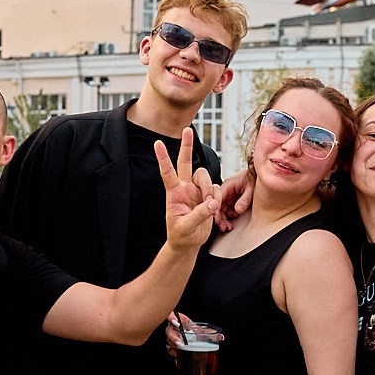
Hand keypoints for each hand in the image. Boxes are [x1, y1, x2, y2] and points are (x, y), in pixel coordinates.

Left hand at [156, 130, 220, 252]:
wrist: (188, 243)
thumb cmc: (181, 235)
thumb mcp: (186, 227)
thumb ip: (200, 214)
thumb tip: (212, 203)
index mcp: (174, 193)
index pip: (167, 172)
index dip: (163, 157)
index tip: (157, 143)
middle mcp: (185, 188)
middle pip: (186, 162)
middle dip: (187, 146)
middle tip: (188, 130)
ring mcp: (196, 191)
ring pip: (205, 176)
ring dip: (210, 190)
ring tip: (211, 207)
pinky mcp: (207, 196)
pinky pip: (216, 189)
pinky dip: (218, 198)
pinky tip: (214, 210)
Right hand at [213, 167, 253, 231]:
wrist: (263, 178)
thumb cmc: (255, 179)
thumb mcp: (251, 188)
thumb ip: (245, 199)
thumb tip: (238, 210)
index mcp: (228, 185)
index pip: (217, 198)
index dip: (216, 209)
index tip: (218, 219)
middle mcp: (227, 191)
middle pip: (218, 206)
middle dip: (220, 218)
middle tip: (224, 227)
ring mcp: (229, 197)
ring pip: (222, 210)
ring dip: (224, 220)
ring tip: (228, 228)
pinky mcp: (233, 202)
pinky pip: (227, 212)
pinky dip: (229, 219)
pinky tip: (232, 223)